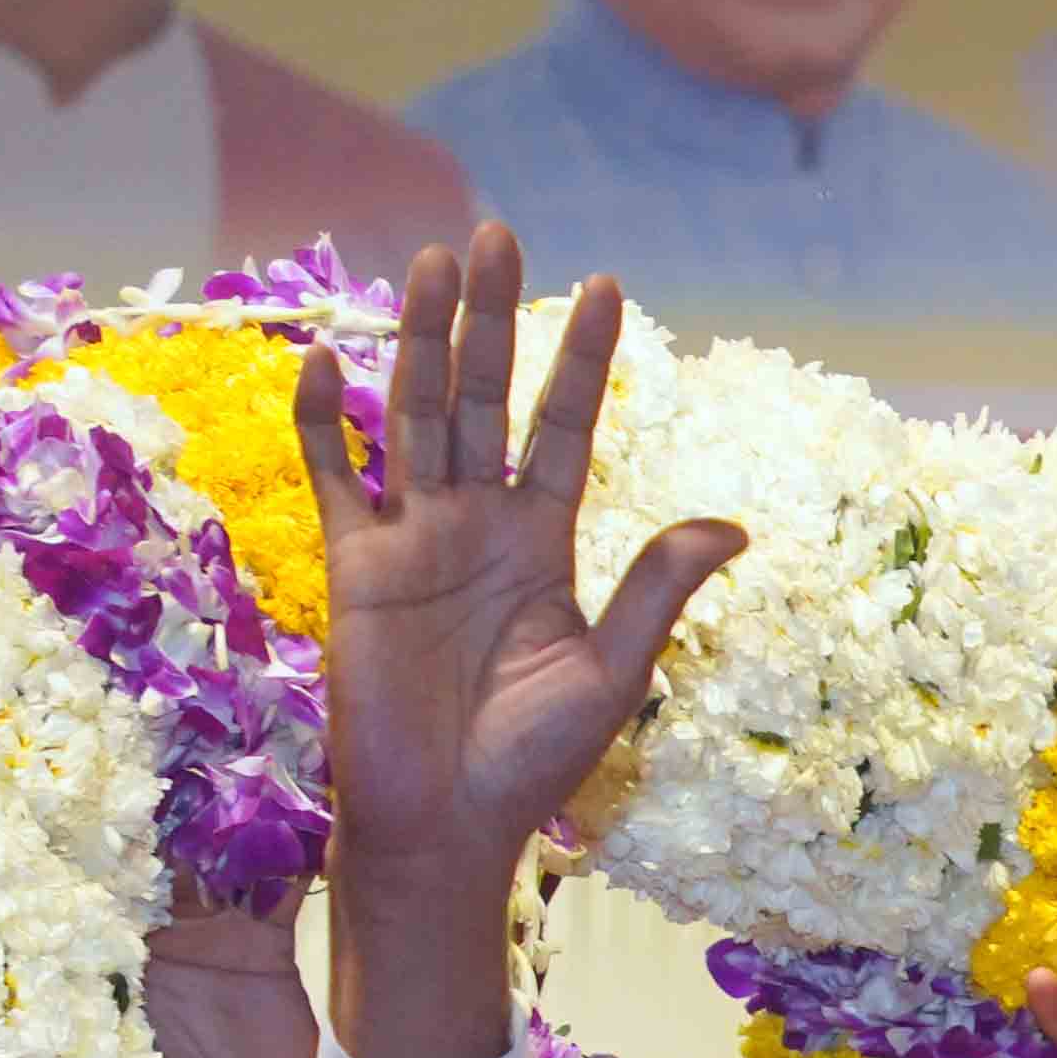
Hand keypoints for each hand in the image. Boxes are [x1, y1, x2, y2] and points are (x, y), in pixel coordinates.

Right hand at [292, 230, 742, 1057]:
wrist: (446, 824)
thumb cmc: (532, 761)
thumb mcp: (612, 670)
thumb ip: (658, 589)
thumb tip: (733, 522)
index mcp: (544, 542)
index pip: (565, 427)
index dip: (581, 360)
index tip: (606, 287)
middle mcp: (477, 524)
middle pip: (486, 398)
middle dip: (494, 319)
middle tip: (500, 234)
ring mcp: (412, 538)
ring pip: (415, 415)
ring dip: (423, 341)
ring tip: (432, 263)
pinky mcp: (354, 566)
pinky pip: (334, 477)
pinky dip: (324, 421)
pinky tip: (328, 357)